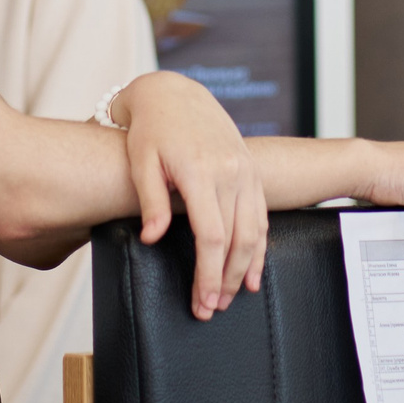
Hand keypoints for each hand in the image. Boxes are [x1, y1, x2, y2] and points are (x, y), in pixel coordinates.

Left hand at [114, 72, 268, 319]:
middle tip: (213, 308)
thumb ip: (151, 202)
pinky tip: (253, 270)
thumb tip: (151, 239)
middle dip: (227, 280)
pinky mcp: (251, 170)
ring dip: (245, 268)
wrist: (174, 94)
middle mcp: (231, 171)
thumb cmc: (151, 130)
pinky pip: (262, 215)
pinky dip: (260, 246)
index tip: (201, 300)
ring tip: (232, 297)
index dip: (208, 273)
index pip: (211, 236)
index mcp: (201, 171)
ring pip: (255, 230)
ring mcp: (246, 170)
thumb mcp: (141, 162)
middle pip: (238, 239)